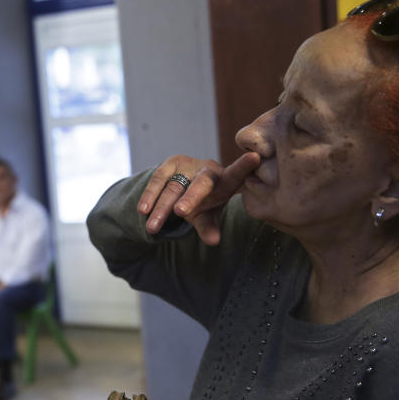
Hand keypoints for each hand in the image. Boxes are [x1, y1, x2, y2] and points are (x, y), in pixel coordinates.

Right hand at [138, 153, 259, 244]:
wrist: (185, 186)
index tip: (255, 157)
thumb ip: (210, 227)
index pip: (236, 176)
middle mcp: (208, 169)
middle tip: (181, 212)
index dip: (244, 167)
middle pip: (201, 183)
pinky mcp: (170, 164)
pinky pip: (158, 180)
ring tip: (152, 228)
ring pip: (174, 187)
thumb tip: (213, 241)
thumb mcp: (208, 216)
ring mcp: (188, 164)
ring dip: (161, 208)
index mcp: (225, 181)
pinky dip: (150, 196)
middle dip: (191, 197)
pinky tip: (143, 210)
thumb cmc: (204, 203)